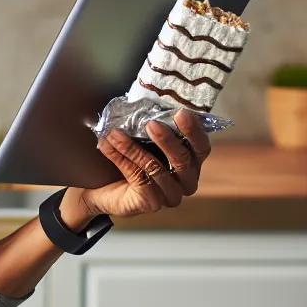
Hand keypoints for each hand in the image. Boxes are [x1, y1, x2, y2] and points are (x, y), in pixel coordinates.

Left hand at [62, 111, 212, 225]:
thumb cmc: (132, 160)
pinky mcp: (152, 203)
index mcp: (192, 163)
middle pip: (182, 160)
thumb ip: (155, 127)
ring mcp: (171, 195)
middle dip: (166, 140)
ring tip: (115, 132)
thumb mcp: (146, 141)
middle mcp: (187, 182)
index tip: (181, 113)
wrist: (105, 190)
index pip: (201, 148)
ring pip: (154, 167)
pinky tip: (107, 145)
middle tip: (150, 124)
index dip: (194, 131)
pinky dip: (120, 158)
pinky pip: (137, 176)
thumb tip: (148, 103)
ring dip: (132, 147)